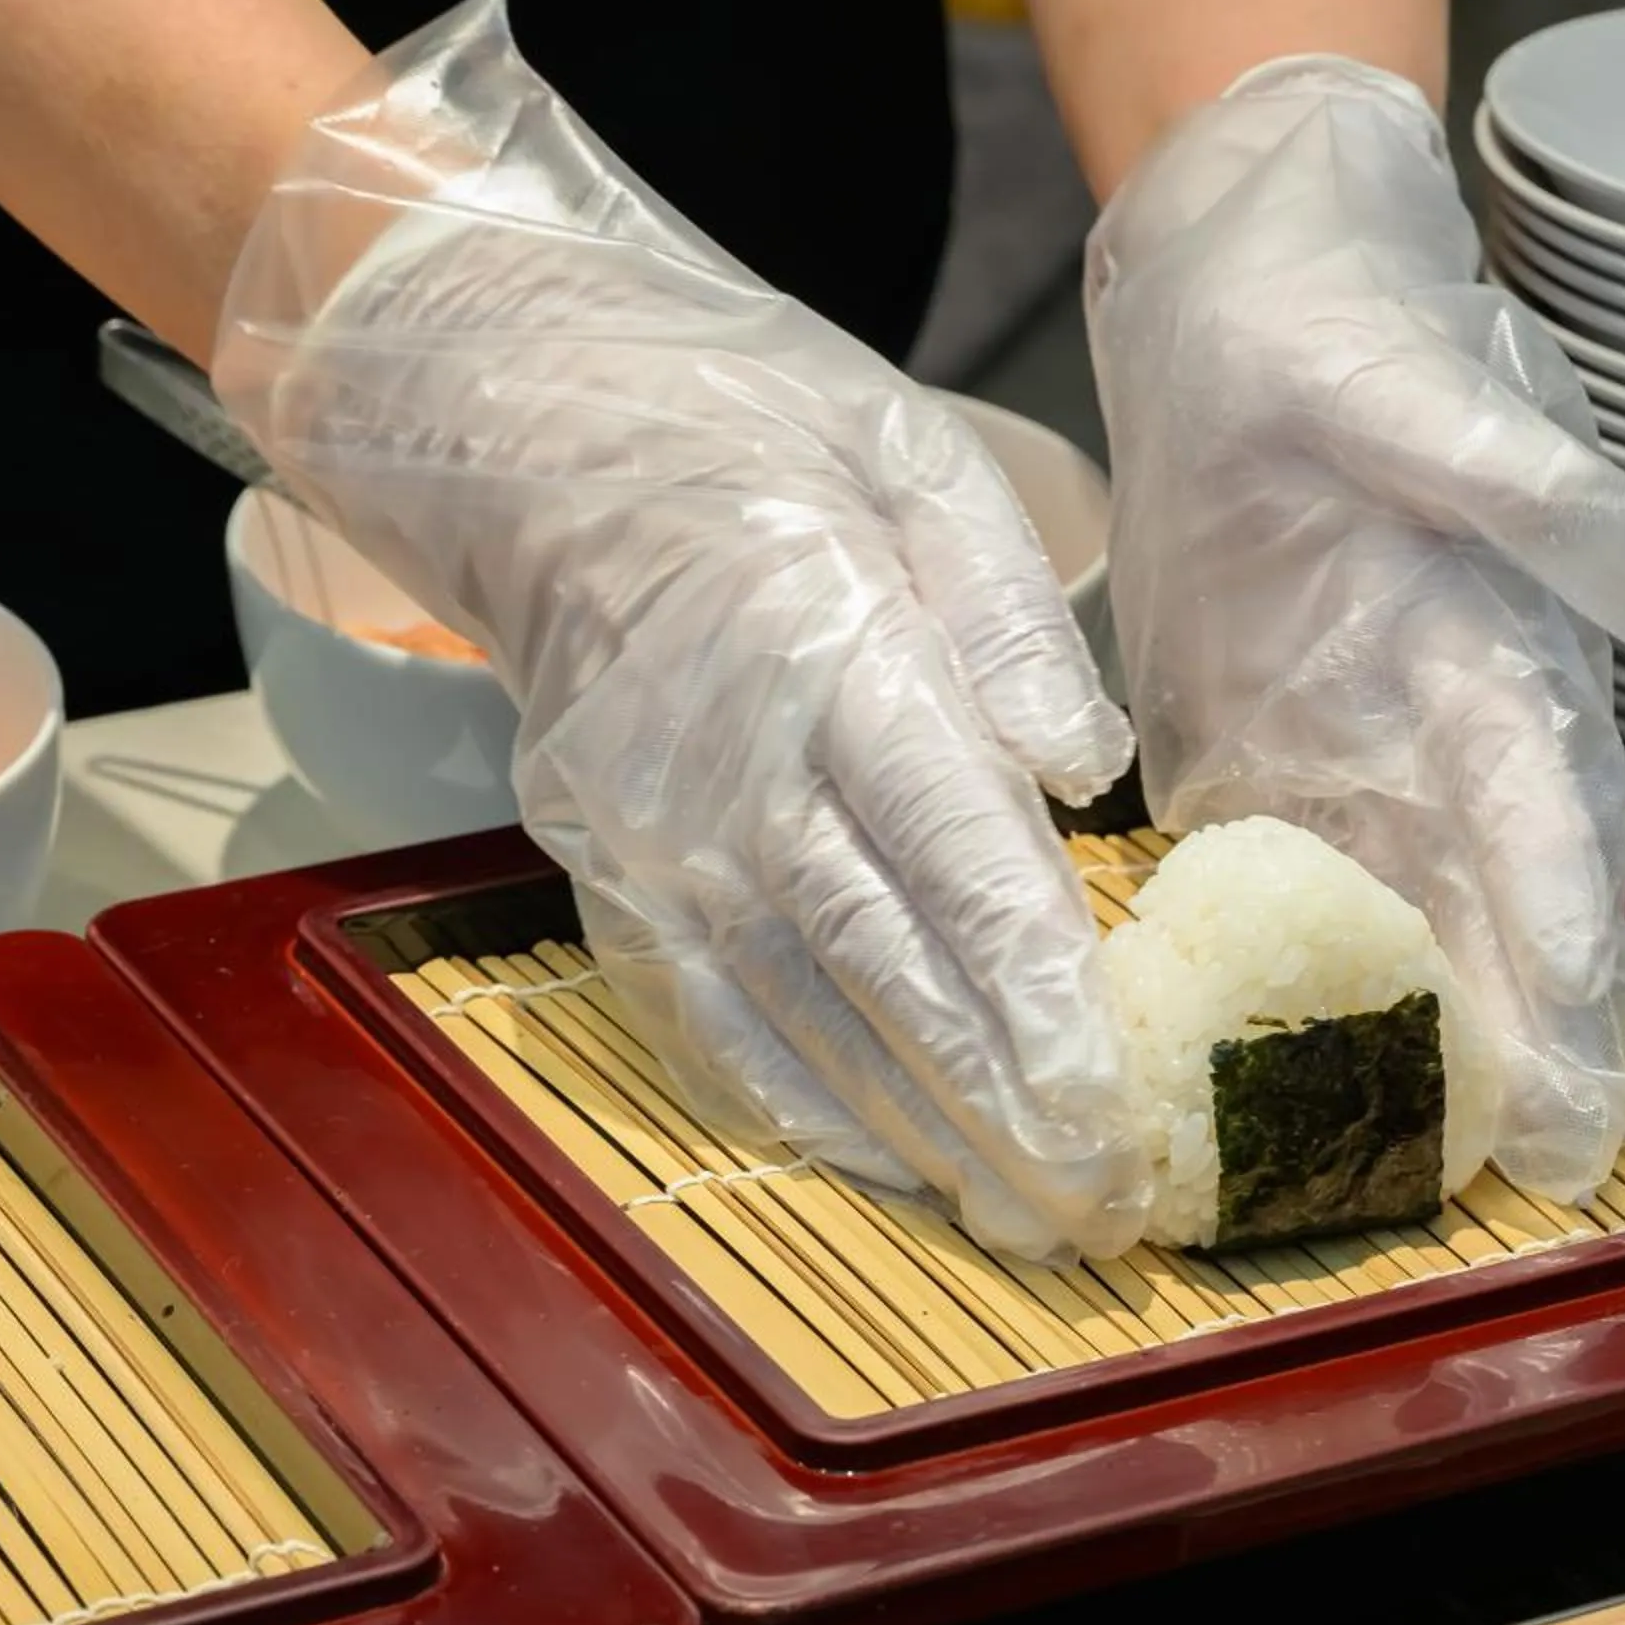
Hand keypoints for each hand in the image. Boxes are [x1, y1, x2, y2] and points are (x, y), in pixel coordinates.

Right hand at [214, 0, 1150, 1259]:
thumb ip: (1008, 617)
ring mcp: (649, 829)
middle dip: (995, 1106)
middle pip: (886, 973)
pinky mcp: (599, 859)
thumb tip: (1085, 773)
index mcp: (828, 652)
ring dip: (907, 1129)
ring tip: (1010, 1209)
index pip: (957, 866)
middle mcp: (730, 768)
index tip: (1109, 1105)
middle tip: (1092, 1206)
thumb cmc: (741, 420)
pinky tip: (869, 1156)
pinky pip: (696, 1010)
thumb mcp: (911, 451)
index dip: (1036, 1005)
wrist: (514, 415)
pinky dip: (785, 1098)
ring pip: (796, 1017)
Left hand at [1087, 57, 1624, 1197]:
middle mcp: (1444, 725)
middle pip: (1510, 903)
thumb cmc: (1350, 333)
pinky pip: (1286, 899)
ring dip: (1459, 1047)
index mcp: (1503, 643)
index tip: (1596, 1012)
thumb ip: (1547, 498)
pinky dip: (1304, 996)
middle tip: (1585, 1164)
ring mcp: (1353, 754)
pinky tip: (1317, 1091)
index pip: (1552, 802)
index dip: (1574, 912)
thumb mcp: (1433, 393)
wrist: (1240, 304)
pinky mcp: (1256, 764)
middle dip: (1554, 1032)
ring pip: (1422, 925)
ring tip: (1502, 1167)